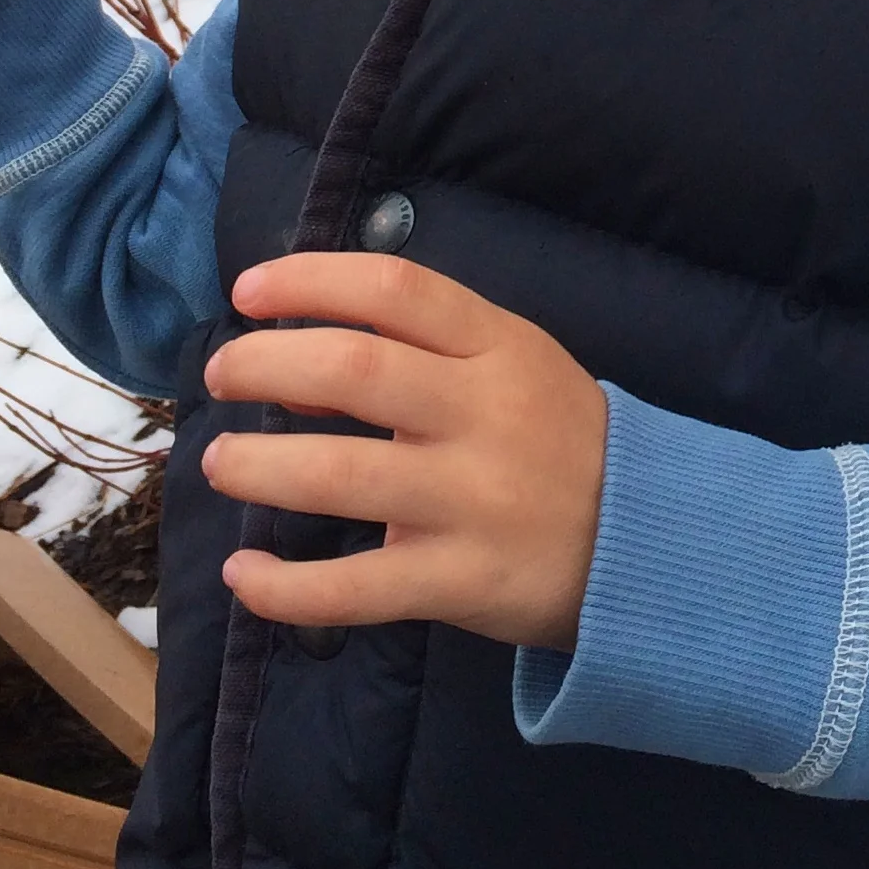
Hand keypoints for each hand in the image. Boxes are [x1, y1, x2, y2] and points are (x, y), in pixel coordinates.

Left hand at [202, 254, 608, 653]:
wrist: (649, 539)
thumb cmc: (556, 436)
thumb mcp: (508, 366)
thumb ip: (417, 352)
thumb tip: (292, 371)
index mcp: (497, 346)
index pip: (394, 290)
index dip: (309, 280)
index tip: (246, 294)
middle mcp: (483, 414)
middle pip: (354, 371)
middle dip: (265, 364)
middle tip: (220, 375)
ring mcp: (473, 501)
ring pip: (341, 475)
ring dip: (259, 466)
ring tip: (219, 463)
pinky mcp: (463, 581)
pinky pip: (359, 588)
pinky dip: (289, 588)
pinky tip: (245, 576)